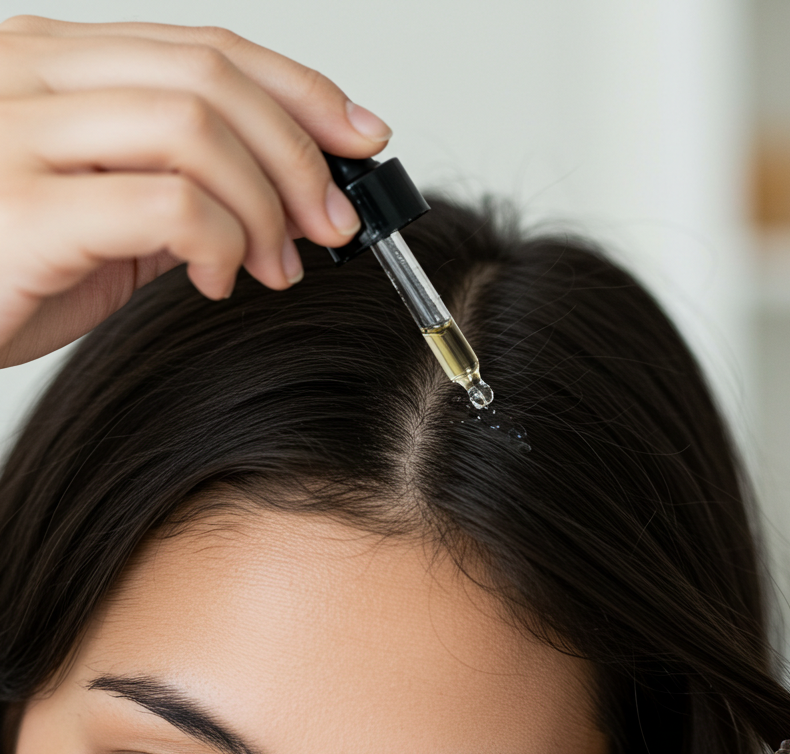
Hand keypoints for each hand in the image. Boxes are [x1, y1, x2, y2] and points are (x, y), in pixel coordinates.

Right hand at [0, 16, 391, 366]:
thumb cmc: (1, 264)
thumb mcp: (103, 215)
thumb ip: (178, 189)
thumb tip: (284, 196)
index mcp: (55, 62)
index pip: (207, 47)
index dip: (302, 91)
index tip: (362, 139)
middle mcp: (31, 73)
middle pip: (213, 80)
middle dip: (299, 157)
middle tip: (330, 226)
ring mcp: (19, 132)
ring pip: (197, 129)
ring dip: (266, 206)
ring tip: (273, 266)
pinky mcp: (23, 206)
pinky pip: (168, 203)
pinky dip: (221, 242)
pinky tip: (217, 279)